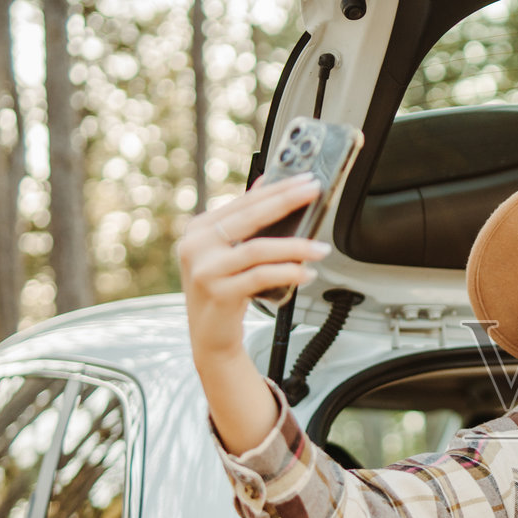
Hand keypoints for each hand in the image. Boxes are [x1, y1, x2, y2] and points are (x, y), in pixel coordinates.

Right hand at [175, 172, 330, 453]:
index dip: (277, 189)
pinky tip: (306, 273)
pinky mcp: (217, 292)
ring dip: (295, 247)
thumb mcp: (227, 252)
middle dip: (286, 201)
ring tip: (320, 248)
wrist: (210, 337)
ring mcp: (205, 269)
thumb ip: (244, 219)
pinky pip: (260, 277)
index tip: (304, 180)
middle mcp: (197, 245)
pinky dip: (287, 273)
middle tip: (314, 192)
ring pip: (257, 249)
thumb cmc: (223, 291)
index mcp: (200, 229)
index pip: (244, 202)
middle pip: (249, 217)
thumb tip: (266, 184)